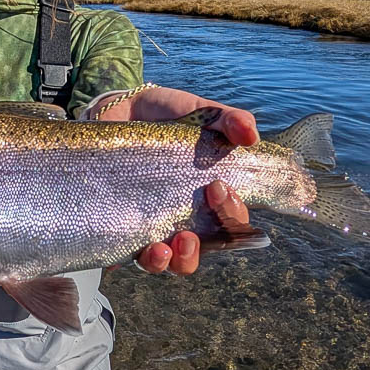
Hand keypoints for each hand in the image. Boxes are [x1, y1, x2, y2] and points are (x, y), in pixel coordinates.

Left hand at [98, 86, 255, 274]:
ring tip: (166, 248)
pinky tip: (140, 248)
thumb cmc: (168, 116)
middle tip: (188, 221)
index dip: (232, 215)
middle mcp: (184, 218)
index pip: (231, 222)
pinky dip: (137, 258)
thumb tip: (250, 136)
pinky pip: (128, 255)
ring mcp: (152, 225)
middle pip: (202, 250)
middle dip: (204, 244)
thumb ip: (228, 120)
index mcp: (209, 198)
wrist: (120, 108)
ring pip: (169, 262)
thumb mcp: (201, 113)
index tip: (219, 188)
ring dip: (173, 261)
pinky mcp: (120, 226)